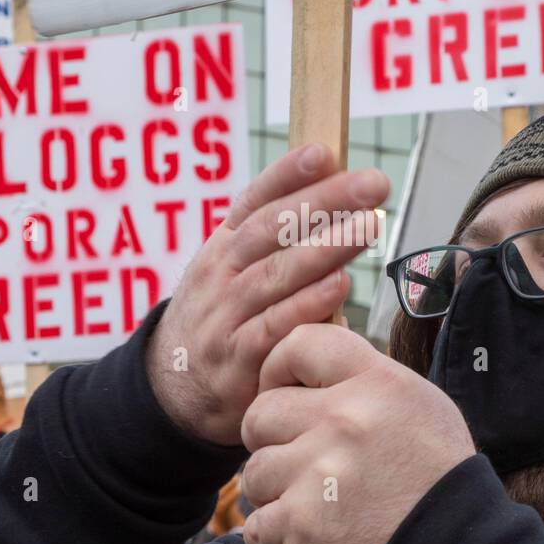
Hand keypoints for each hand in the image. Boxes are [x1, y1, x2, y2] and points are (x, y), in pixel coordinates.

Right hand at [146, 145, 388, 445]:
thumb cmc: (223, 321)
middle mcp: (219, 274)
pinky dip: (308, 303)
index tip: (323, 152)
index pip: (254, 201)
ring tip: (368, 226)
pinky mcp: (236, 360)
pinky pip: (274, 326)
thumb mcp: (232, 274)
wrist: (171, 391)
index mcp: (222, 247)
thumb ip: (277, 245)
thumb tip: (342, 200)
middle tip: (372, 184)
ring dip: (326, 247)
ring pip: (276, 274)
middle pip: (272, 230)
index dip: (287, 174)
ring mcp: (225, 316)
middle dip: (325, 201)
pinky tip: (340, 284)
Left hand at [240, 324, 474, 543]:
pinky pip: (256, 524)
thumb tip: (318, 368)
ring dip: (273, 492)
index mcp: (377, 384)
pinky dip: (273, 537)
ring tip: (309, 505)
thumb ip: (368, 384)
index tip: (283, 391)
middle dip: (268, 438)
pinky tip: (305, 538)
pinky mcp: (302, 525)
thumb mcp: (422, 409)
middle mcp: (344, 420)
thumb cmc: (439, 482)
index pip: (300, 343)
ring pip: (255, 471)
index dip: (278, 367)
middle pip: (262, 412)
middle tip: (294, 459)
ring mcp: (319, 473)